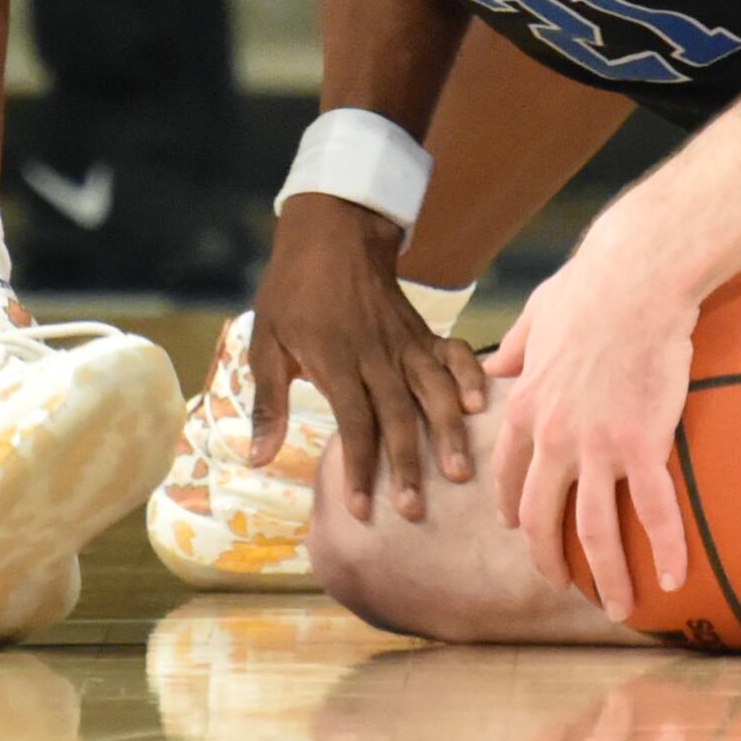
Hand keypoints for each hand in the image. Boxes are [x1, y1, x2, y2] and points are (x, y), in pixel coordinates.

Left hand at [254, 191, 487, 520]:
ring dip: (448, 432)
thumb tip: (258, 459)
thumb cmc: (293, 290)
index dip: (359, 468)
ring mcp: (405, 341)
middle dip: (408, 465)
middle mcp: (376, 354)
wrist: (333, 231)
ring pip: (433, 390)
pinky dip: (470, 377)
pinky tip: (482, 405)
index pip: (354, 423)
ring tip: (461, 472)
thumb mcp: (265, 341)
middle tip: (416, 509)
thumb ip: (269, 402)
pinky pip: (453, 354)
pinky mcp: (422, 330)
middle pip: (398, 416)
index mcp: (336, 359)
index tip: (362, 509)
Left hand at [489, 230, 695, 613]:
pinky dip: (664, 550)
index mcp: (524, 409)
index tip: (522, 531)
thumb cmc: (590, 287)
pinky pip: (654, 511)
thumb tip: (492, 364)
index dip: (515, 510)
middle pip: (543, 519)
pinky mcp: (642, 444)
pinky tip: (674, 580)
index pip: (510, 476)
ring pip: (594, 530)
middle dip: (549, 560)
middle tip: (564, 584)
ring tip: (619, 606)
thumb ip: (513, 349)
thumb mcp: (534, 317)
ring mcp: (596, 447)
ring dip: (605, 577)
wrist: (636, 276)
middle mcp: (553, 438)